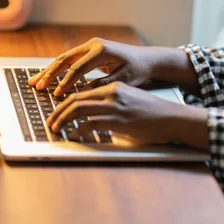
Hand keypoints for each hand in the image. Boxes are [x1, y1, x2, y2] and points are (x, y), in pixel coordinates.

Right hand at [28, 38, 197, 96]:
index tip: (58, 95)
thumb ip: (103, 85)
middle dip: (50, 74)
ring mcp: (89, 45)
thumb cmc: (137, 70)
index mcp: (102, 50)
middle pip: (65, 59)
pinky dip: (57, 70)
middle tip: (38, 87)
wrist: (146, 59)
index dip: (66, 82)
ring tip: (34, 83)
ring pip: (64, 58)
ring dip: (49, 71)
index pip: (78, 68)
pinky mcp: (88, 50)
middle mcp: (93, 44)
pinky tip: (46, 78)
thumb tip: (83, 93)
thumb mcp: (123, 80)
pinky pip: (69, 60)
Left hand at [46, 81, 207, 146]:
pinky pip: (91, 124)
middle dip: (58, 112)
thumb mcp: (129, 103)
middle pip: (76, 100)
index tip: (55, 112)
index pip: (82, 93)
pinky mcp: (119, 120)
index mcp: (114, 87)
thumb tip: (91, 119)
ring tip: (56, 128)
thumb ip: (111, 107)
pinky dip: (78, 130)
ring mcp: (116, 106)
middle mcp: (112, 93)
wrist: (173, 119)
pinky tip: (72, 136)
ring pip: (80, 110)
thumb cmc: (153, 115)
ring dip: (63, 120)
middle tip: (50, 122)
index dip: (65, 103)